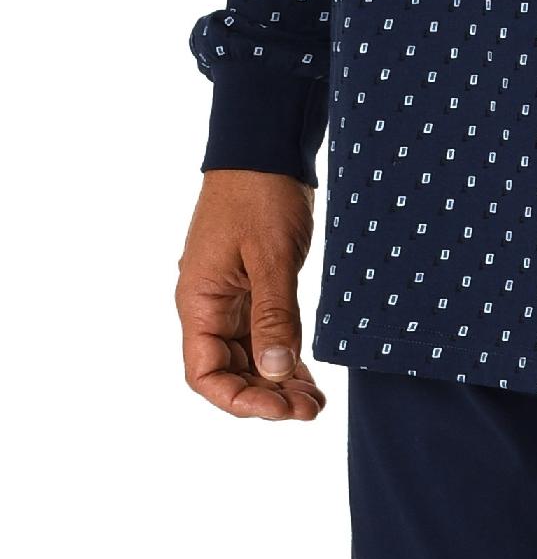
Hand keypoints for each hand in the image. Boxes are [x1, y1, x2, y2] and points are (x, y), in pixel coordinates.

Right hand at [176, 170, 324, 420]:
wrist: (265, 148)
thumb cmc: (260, 194)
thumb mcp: (269, 257)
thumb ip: (274, 315)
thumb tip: (274, 371)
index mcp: (198, 302)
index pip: (205, 374)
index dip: (239, 400)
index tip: (280, 410)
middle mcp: (209, 308)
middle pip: (229, 373)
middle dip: (266, 397)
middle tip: (309, 410)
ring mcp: (231, 300)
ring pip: (250, 360)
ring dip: (278, 384)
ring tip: (315, 403)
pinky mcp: (254, 291)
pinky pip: (264, 338)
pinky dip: (284, 360)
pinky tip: (309, 378)